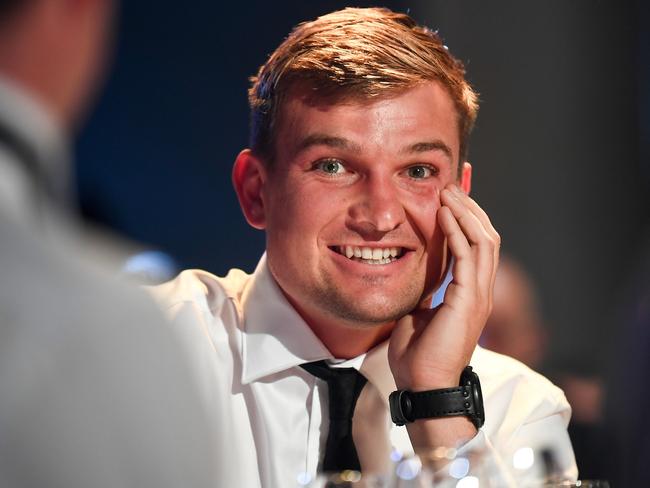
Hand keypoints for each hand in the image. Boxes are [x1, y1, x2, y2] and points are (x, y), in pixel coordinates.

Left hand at [388, 182, 499, 390]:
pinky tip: (443, 213)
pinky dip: (457, 230)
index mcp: (470, 293)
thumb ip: (426, 289)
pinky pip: (468, 255)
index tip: (452, 195)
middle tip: (452, 185)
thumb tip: (417, 272)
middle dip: (470, 207)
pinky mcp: (469, 299)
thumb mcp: (420, 311)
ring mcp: (479, 294)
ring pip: (484, 240)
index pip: (477, 246)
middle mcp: (481, 290)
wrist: (422, 383)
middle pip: (487, 236)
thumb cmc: (418, 354)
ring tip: (447, 191)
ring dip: (466, 212)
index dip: (468, 219)